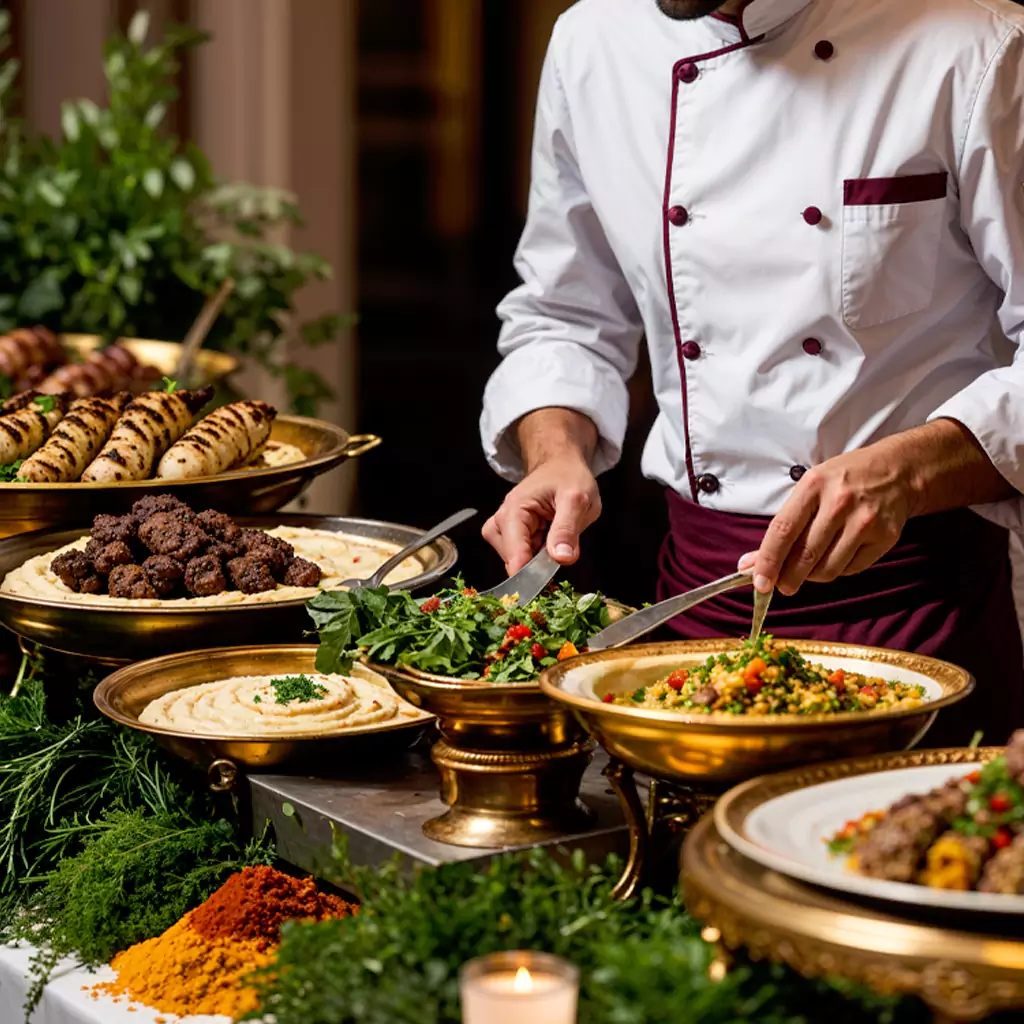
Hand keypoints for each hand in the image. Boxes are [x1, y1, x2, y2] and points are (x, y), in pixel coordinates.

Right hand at [482, 454, 600, 574]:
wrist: (562, 465)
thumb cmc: (569, 477)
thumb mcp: (577, 500)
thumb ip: (568, 529)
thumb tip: (562, 559)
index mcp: (514, 510)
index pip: (514, 554)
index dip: (531, 573)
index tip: (549, 583)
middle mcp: (502, 520)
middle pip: (511, 560)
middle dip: (536, 564)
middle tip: (560, 549)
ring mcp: (505, 528)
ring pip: (514, 561)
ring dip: (536, 560)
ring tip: (554, 540)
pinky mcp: (512, 535)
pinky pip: (520, 556)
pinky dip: (536, 556)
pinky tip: (548, 542)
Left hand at [738, 442, 915, 595]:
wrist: (898, 471)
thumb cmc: (844, 480)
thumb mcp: (810, 490)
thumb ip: (782, 526)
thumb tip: (749, 564)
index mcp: (814, 485)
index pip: (783, 531)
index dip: (768, 560)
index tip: (760, 583)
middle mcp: (839, 502)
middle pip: (805, 555)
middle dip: (788, 578)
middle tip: (783, 586)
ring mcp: (865, 521)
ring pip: (827, 569)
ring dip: (813, 576)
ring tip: (811, 566)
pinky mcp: (885, 537)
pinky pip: (850, 569)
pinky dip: (837, 569)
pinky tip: (837, 555)